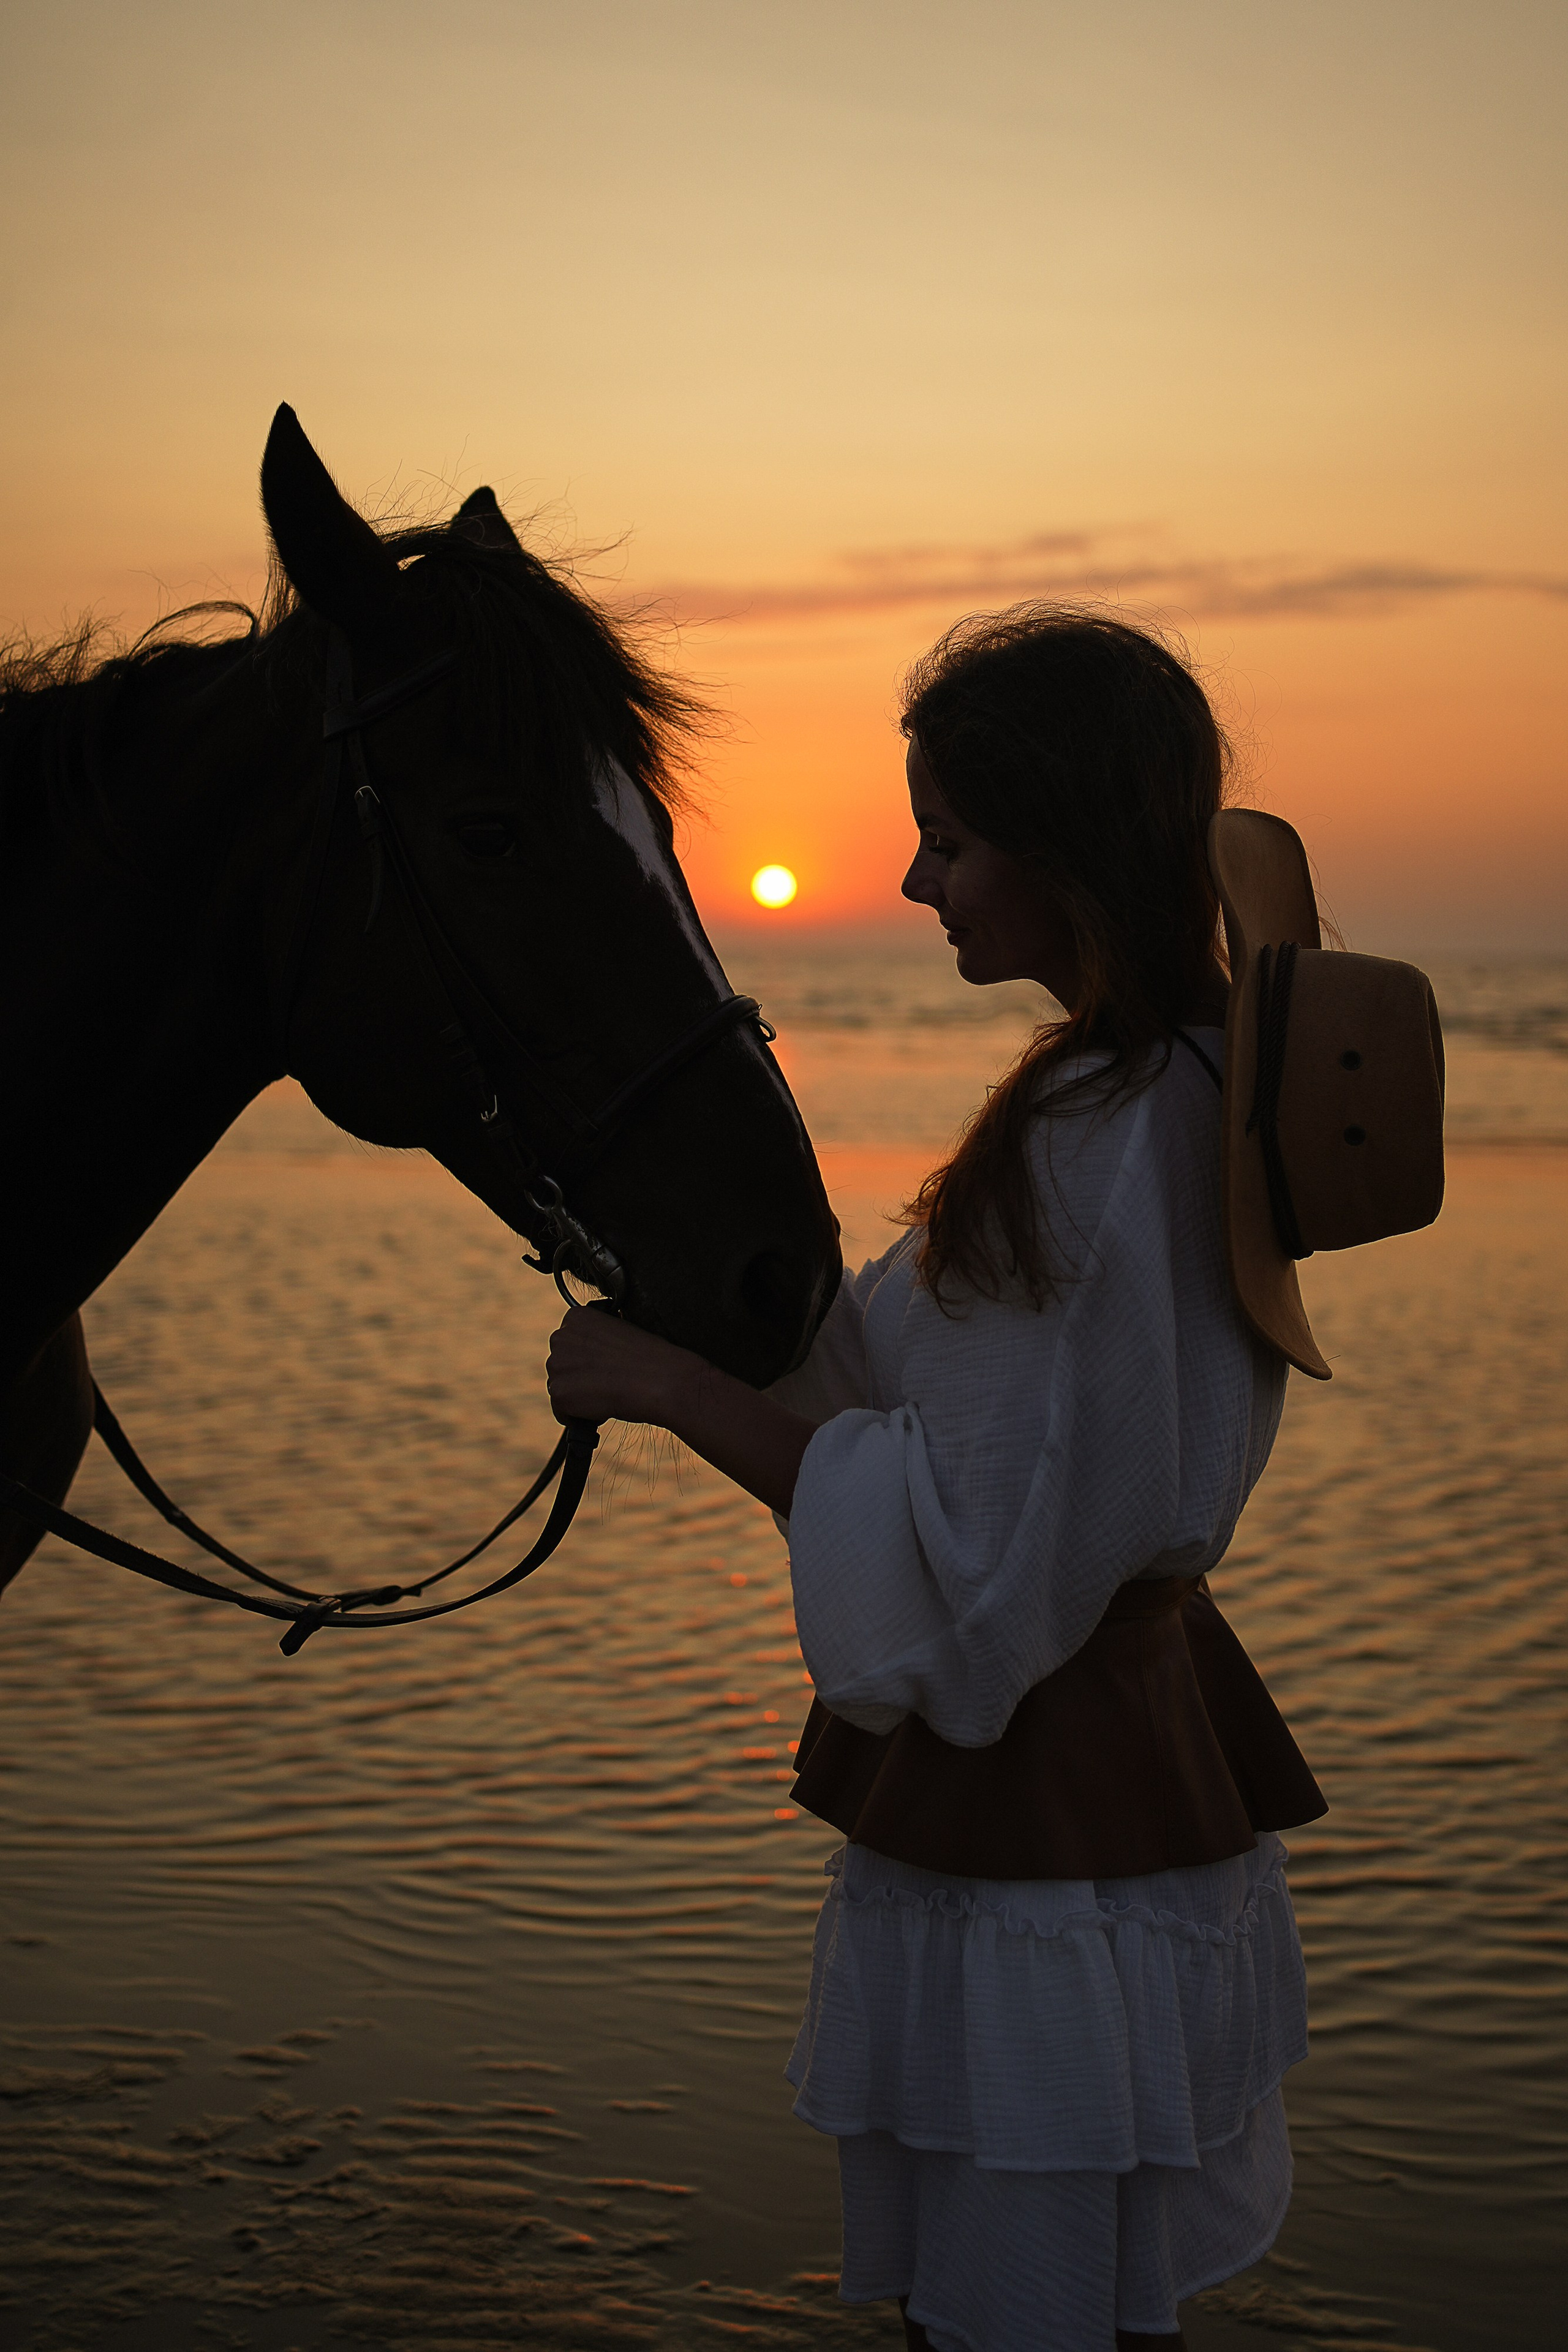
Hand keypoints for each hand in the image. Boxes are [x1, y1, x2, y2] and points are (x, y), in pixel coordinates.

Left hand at [546, 1305, 701, 1428]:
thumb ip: (595, 1340)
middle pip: (560, 1365)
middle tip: (608, 1382)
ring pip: (561, 1388)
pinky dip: (579, 1417)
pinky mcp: (559, 1392)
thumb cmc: (649, 1357)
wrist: (661, 1380)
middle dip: (579, 1377)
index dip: (587, 1359)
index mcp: (575, 1317)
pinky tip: (602, 1407)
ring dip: (580, 1396)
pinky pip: (562, 1412)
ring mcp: (557, 1365)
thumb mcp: (618, 1332)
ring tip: (609, 1393)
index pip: (568, 1343)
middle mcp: (560, 1336)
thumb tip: (587, 1361)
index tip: (605, 1365)